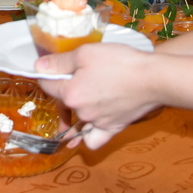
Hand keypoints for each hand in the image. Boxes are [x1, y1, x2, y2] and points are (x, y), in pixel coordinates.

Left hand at [34, 43, 158, 148]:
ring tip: (76, 104)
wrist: (153, 78)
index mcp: (70, 93)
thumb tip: (39, 66)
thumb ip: (60, 61)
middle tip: (73, 76)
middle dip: (64, 89)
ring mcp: (97, 123)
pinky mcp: (113, 128)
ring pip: (77, 121)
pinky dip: (88, 135)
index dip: (47, 73)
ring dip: (73, 113)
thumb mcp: (86, 53)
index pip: (46, 85)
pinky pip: (94, 139)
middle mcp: (81, 111)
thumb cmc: (120, 62)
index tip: (52, 66)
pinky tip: (86, 130)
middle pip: (63, 101)